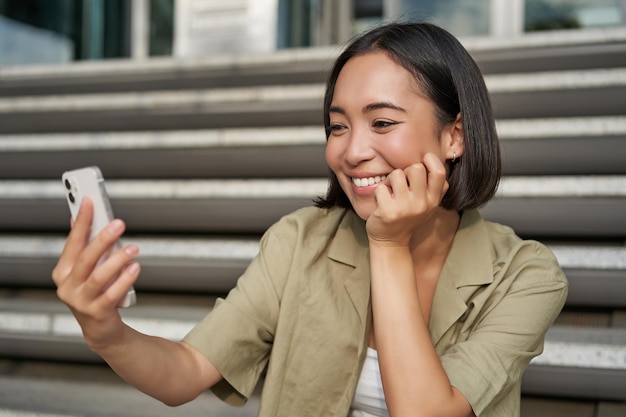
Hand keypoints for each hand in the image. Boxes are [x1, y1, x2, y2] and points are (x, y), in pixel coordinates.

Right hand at [52, 198, 140, 351]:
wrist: (100, 328)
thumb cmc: (95, 292)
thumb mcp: (87, 269)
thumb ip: (85, 247)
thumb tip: (80, 217)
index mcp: (64, 271)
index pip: (73, 242)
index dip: (81, 222)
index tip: (90, 202)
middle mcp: (68, 286)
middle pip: (86, 258)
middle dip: (102, 238)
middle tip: (119, 223)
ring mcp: (81, 301)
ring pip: (99, 276)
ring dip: (118, 259)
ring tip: (134, 248)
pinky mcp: (98, 312)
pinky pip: (112, 294)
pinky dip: (124, 280)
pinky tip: (135, 268)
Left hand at [366, 153, 448, 246]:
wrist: (391, 242)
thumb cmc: (408, 217)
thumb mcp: (428, 205)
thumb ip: (435, 187)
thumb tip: (435, 160)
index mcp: (433, 200)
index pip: (439, 172)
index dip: (430, 160)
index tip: (422, 162)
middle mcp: (422, 204)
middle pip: (416, 168)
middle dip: (405, 171)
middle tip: (401, 182)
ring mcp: (405, 208)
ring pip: (396, 174)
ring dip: (390, 180)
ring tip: (390, 192)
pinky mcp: (388, 211)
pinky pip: (381, 188)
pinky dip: (378, 192)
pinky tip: (382, 202)